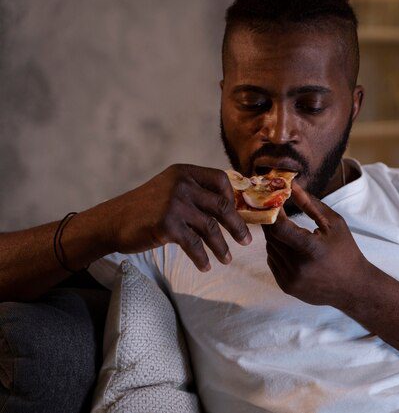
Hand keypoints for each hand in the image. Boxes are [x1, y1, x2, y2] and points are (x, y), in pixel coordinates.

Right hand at [95, 164, 250, 270]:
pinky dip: (202, 258)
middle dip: (237, 226)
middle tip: (247, 241)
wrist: (111, 222)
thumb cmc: (145, 209)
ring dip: (221, 246)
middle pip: (221, 205)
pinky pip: (194, 244)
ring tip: (227, 259)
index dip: (233, 197)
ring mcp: (174, 204)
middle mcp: (181, 184)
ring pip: (210, 228)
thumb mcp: (169, 190)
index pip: (220, 179)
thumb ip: (195, 193)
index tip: (238, 214)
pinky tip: (206, 266)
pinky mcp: (167, 224)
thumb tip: (230, 209)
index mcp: (184, 172)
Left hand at [262, 183, 372, 307]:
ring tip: (288, 228)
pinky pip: (272, 261)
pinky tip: (290, 246)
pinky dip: (277, 251)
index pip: (279, 227)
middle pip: (271, 237)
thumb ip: (310, 204)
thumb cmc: (346, 251)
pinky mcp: (286, 286)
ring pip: (270, 248)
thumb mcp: (334, 223)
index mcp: (311, 249)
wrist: (353, 287)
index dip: (273, 212)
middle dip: (272, 221)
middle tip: (277, 209)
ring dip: (275, 236)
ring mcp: (290, 279)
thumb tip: (292, 186)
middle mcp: (297, 266)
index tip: (275, 201)